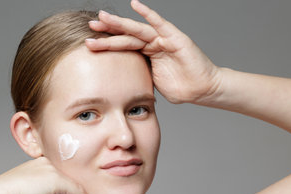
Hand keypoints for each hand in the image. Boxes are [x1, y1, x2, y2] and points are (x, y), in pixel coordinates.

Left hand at [86, 0, 221, 103]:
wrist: (202, 89)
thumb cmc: (181, 87)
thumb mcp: (151, 83)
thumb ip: (137, 78)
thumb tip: (118, 87)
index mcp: (145, 54)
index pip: (122, 46)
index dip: (106, 43)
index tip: (88, 42)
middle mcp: (152, 44)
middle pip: (126, 35)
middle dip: (107, 31)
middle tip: (90, 26)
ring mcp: (163, 39)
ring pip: (137, 29)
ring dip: (119, 23)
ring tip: (103, 18)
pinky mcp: (175, 38)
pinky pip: (159, 24)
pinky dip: (147, 14)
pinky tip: (135, 5)